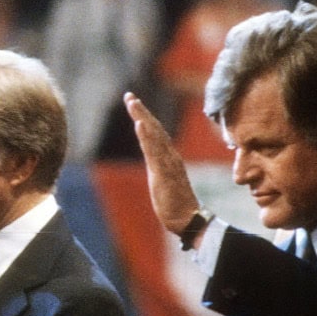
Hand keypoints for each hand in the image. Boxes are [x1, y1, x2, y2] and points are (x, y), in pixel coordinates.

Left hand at [124, 92, 201, 234]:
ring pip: (154, 136)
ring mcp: (167, 163)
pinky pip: (154, 151)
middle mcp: (169, 156)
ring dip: (143, 118)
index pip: (156, 134)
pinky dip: (147, 136)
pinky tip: (140, 124)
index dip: (145, 118)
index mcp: (169, 158)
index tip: (134, 104)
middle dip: (141, 112)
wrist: (187, 219)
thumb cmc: (176, 203)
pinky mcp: (163, 172)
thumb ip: (161, 169)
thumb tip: (155, 162)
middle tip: (129, 96)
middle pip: (155, 129)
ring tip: (133, 103)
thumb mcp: (164, 182)